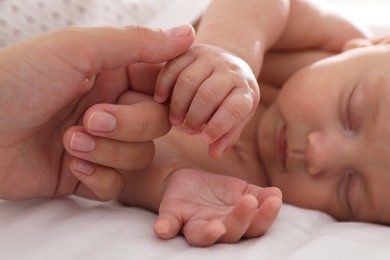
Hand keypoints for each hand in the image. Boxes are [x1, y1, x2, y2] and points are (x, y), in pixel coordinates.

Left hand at [0, 24, 194, 199]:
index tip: (156, 95)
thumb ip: (136, 43)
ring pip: (140, 155)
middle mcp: (112, 107)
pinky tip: (71, 167)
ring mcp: (102, 143)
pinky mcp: (88, 175)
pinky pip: (117, 184)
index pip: (162, 84)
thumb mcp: (78, 50)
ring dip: (108, 152)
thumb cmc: (18, 80)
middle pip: (157, 124)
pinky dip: (99, 178)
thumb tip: (186, 33)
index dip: (167, 94)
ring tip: (69, 142)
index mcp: (112, 75)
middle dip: (127, 125)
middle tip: (90, 119)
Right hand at [154, 44, 259, 158]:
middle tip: (188, 130)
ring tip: (175, 120)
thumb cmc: (232, 99)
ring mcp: (210, 57)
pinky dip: (163, 85)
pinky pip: (172, 66)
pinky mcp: (191, 50)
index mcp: (246, 90)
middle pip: (208, 94)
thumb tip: (213, 154)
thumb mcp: (237, 118)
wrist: (228, 65)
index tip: (205, 139)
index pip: (234, 108)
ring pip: (188, 80)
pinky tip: (160, 100)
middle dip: (194, 116)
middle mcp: (230, 70)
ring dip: (178, 104)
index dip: (218, 126)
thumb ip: (227, 136)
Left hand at [154, 168, 281, 246]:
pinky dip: (165, 228)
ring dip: (208, 233)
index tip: (274, 200)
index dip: (265, 216)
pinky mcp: (171, 215)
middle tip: (249, 202)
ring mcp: (192, 224)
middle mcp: (215, 228)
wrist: (188, 181)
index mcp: (235, 223)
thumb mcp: (241, 190)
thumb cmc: (219, 192)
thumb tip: (276, 194)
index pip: (254, 225)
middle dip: (240, 220)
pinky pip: (168, 224)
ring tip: (216, 227)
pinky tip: (162, 229)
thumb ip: (258, 194)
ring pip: (200, 235)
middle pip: (230, 233)